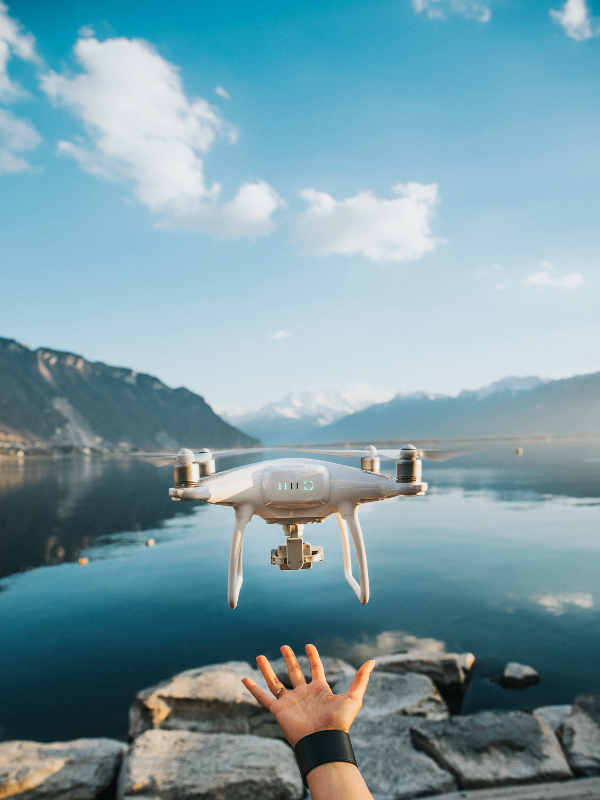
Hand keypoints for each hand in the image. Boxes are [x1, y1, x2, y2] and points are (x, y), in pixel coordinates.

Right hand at [242, 643, 374, 746]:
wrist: (324, 742)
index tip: (309, 645)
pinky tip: (245, 678)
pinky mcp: (279, 710)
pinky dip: (253, 689)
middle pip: (294, 672)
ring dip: (267, 669)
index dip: (313, 657)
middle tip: (284, 646)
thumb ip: (361, 679)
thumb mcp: (354, 697)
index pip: (315, 669)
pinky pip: (263, 697)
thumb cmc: (339, 723)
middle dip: (290, 659)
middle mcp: (303, 694)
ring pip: (276, 682)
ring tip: (260, 656)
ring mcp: (290, 702)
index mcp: (320, 690)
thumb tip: (372, 661)